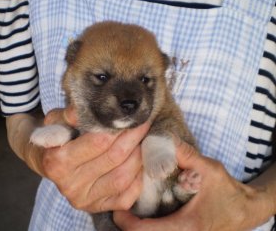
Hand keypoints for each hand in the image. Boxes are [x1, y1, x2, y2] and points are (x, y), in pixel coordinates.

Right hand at [39, 106, 149, 212]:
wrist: (47, 162)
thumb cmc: (56, 137)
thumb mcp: (55, 120)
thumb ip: (71, 114)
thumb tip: (86, 110)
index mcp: (58, 161)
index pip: (98, 142)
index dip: (119, 127)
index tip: (132, 116)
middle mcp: (70, 184)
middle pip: (114, 158)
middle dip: (133, 139)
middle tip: (143, 124)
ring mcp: (83, 199)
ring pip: (122, 178)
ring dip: (138, 157)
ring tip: (143, 141)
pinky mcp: (95, 207)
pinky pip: (125, 197)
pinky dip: (137, 179)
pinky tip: (139, 163)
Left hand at [113, 136, 274, 230]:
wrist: (246, 210)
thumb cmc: (229, 193)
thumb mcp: (209, 169)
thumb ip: (186, 155)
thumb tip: (163, 139)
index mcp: (186, 226)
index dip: (125, 220)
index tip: (115, 207)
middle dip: (127, 223)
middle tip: (117, 204)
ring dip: (136, 225)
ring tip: (126, 207)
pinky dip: (147, 226)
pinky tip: (142, 212)